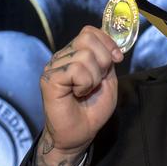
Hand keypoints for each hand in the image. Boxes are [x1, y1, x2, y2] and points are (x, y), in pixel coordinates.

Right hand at [36, 26, 122, 165]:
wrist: (80, 133)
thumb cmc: (92, 109)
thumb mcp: (108, 80)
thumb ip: (108, 60)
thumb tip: (111, 46)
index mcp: (75, 54)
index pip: (89, 31)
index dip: (107, 42)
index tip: (116, 59)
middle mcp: (62, 57)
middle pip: (87, 39)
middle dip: (103, 60)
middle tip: (97, 80)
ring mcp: (53, 67)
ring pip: (84, 55)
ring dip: (94, 77)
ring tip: (86, 90)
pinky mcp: (49, 79)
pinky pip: (76, 70)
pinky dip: (85, 83)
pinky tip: (78, 93)